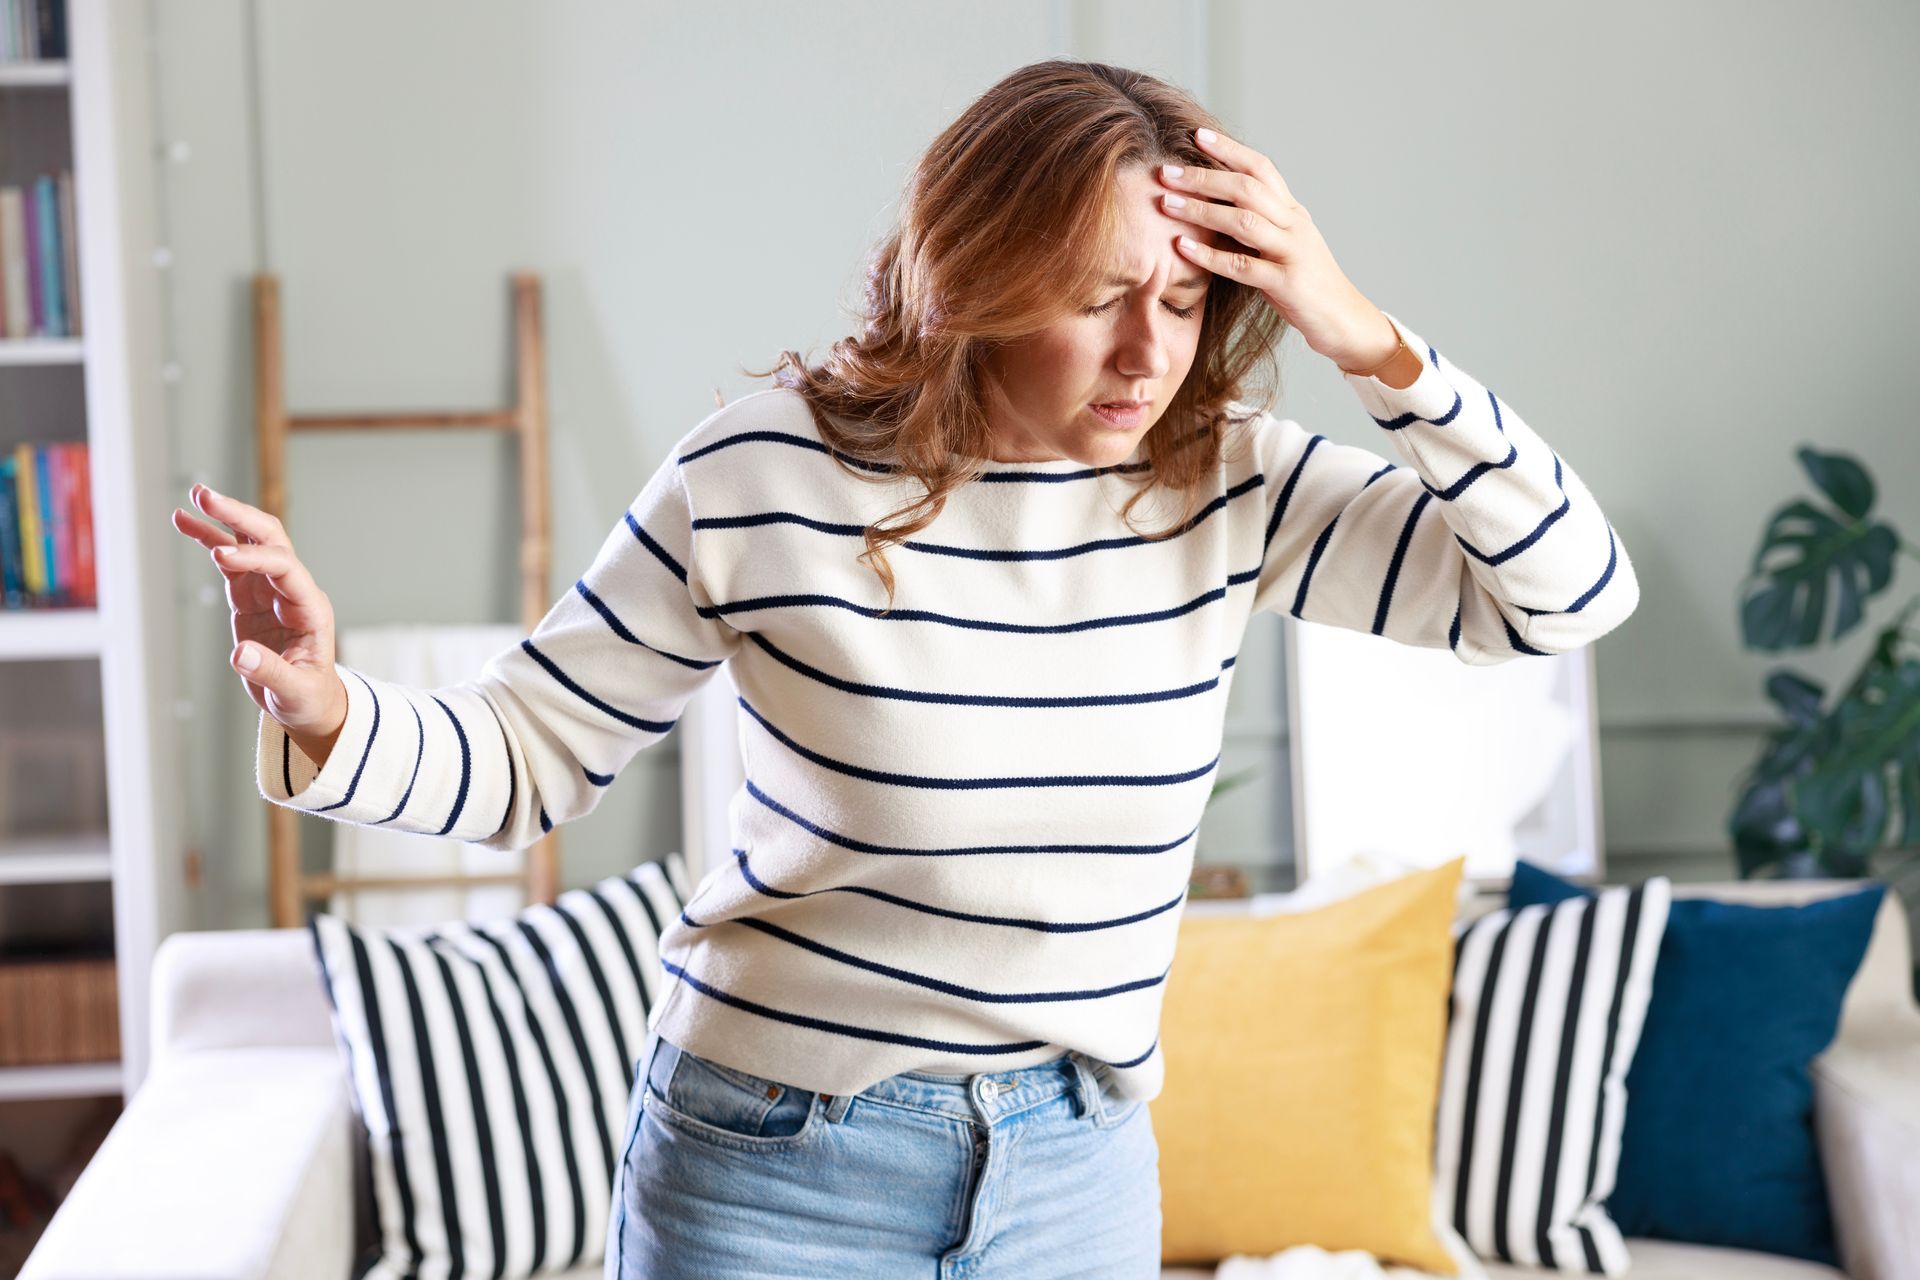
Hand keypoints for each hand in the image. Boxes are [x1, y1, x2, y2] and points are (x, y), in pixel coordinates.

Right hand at [170, 483, 346, 743]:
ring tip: (194, 496)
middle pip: (271, 539)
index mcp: (310, 609)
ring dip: (225, 518)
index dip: (254, 557)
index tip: (219, 556)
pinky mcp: (251, 596)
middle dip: (240, 517)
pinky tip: (184, 521)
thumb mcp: (294, 692)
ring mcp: (272, 589)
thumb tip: (241, 654)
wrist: (308, 702)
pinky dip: (209, 540)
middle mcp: (294, 590)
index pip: (284, 568)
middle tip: (206, 497)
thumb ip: (271, 672)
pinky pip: (230, 560)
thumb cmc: (307, 697)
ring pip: (251, 541)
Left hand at [1156, 126, 1396, 370]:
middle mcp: (1294, 224)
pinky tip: (1181, 247)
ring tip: (1166, 204)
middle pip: (1247, 188)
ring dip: (1200, 210)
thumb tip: (1213, 205)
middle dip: (1203, 177)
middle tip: (1165, 172)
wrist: (1343, 319)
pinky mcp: (1287, 283)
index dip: (1229, 149)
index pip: (1261, 167)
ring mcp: (1292, 252)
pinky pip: (1242, 266)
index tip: (1196, 135)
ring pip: (1243, 221)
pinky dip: (1209, 255)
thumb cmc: (1305, 283)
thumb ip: (1258, 223)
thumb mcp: (1284, 244)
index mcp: (1292, 211)